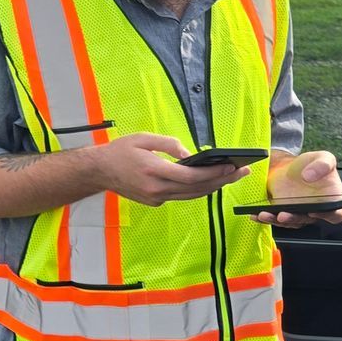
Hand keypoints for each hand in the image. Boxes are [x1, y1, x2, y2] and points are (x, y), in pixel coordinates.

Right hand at [91, 132, 249, 206]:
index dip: (215, 173)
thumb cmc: (119, 151)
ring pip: (192, 195)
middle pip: (198, 188)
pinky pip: (182, 196)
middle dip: (223, 180)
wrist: (99, 171)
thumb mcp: (143, 138)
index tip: (232, 166)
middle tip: (242, 171)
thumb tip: (189, 154)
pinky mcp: (154, 201)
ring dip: (214, 187)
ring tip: (231, 177)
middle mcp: (157, 189)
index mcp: (154, 171)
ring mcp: (156, 198)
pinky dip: (198, 189)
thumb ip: (169, 144)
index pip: (193, 176)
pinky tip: (209, 181)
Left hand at [255, 150, 341, 227]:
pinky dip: (264, 217)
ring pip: (288, 222)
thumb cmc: (311, 163)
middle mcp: (315, 209)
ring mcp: (297, 212)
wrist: (290, 164)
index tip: (314, 211)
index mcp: (331, 200)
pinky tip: (255, 214)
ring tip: (264, 214)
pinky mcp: (282, 211)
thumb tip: (310, 176)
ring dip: (275, 220)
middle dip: (293, 219)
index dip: (327, 215)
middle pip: (306, 220)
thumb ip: (323, 164)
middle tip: (283, 215)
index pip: (336, 214)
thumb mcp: (323, 157)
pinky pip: (274, 217)